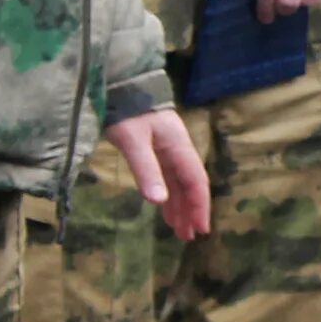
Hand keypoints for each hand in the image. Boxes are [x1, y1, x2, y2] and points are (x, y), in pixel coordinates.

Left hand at [105, 109, 212, 239]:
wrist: (120, 84)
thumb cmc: (127, 111)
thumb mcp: (134, 141)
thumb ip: (146, 170)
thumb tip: (159, 202)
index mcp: (179, 147)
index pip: (195, 181)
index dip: (199, 206)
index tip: (200, 229)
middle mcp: (178, 149)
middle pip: (190, 185)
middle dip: (191, 210)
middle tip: (189, 237)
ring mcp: (167, 149)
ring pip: (178, 182)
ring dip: (180, 205)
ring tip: (178, 229)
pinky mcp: (155, 148)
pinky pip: (167, 177)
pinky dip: (168, 194)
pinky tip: (164, 207)